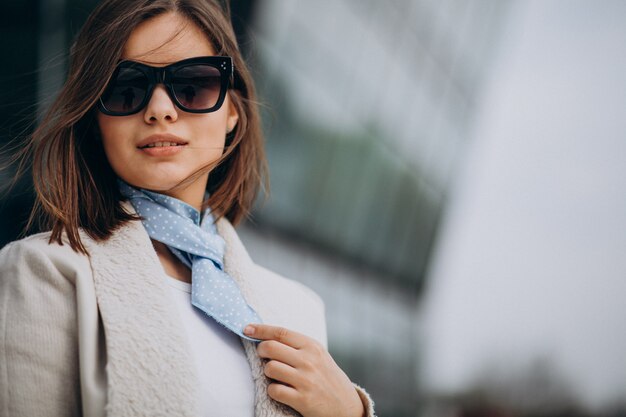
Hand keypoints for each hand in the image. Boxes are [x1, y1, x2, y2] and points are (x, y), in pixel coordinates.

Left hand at [244, 324, 364, 416]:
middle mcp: (309, 361)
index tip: (246, 329)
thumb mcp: (318, 355)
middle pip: (270, 348)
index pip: (281, 332)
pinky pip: (274, 390)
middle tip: (264, 356)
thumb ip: (297, 345)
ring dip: (268, 373)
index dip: (261, 329)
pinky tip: (281, 391)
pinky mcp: (302, 399)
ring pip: (270, 368)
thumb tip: (266, 336)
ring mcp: (305, 380)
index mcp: (312, 346)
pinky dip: (273, 391)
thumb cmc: (327, 377)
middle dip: (261, 351)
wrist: (346, 406)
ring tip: (277, 376)